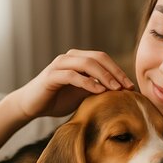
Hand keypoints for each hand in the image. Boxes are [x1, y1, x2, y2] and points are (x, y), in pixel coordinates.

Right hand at [11, 49, 134, 119]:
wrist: (31, 105)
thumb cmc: (58, 99)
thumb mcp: (82, 94)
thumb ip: (98, 88)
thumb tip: (121, 93)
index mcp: (78, 58)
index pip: (103, 59)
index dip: (119, 70)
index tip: (131, 86)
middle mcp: (70, 57)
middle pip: (98, 58)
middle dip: (115, 72)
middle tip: (127, 87)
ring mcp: (60, 64)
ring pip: (87, 63)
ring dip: (104, 76)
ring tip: (116, 89)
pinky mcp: (51, 76)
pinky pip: (73, 75)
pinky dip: (88, 82)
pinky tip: (99, 91)